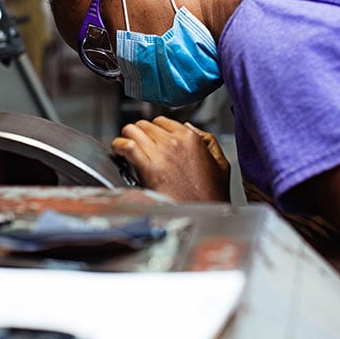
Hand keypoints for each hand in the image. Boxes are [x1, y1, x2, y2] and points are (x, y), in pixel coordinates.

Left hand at [111, 115, 229, 201]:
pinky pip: (127, 146)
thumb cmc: (211, 195)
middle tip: (137, 145)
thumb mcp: (220, 163)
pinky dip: (119, 145)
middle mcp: (174, 142)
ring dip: (127, 136)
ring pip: (133, 130)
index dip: (154, 130)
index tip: (150, 138)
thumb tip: (188, 127)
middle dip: (140, 133)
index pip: (161, 122)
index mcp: (191, 138)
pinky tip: (119, 151)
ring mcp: (161, 153)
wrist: (205, 217)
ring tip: (125, 146)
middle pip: (145, 125)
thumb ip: (207, 140)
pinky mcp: (148, 168)